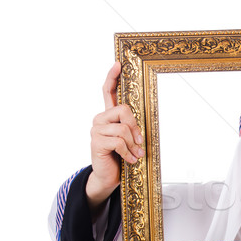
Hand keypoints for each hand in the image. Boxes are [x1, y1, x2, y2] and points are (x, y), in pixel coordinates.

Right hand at [86, 62, 144, 212]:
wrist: (109, 176)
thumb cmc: (121, 156)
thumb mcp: (130, 139)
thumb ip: (133, 127)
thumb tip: (144, 121)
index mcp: (109, 116)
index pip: (108, 91)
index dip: (112, 77)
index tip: (118, 64)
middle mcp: (100, 119)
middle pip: (123, 110)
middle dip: (136, 126)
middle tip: (140, 142)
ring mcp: (97, 130)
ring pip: (123, 129)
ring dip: (133, 144)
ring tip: (134, 154)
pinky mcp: (97, 142)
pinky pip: (119, 142)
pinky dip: (129, 152)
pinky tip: (130, 160)